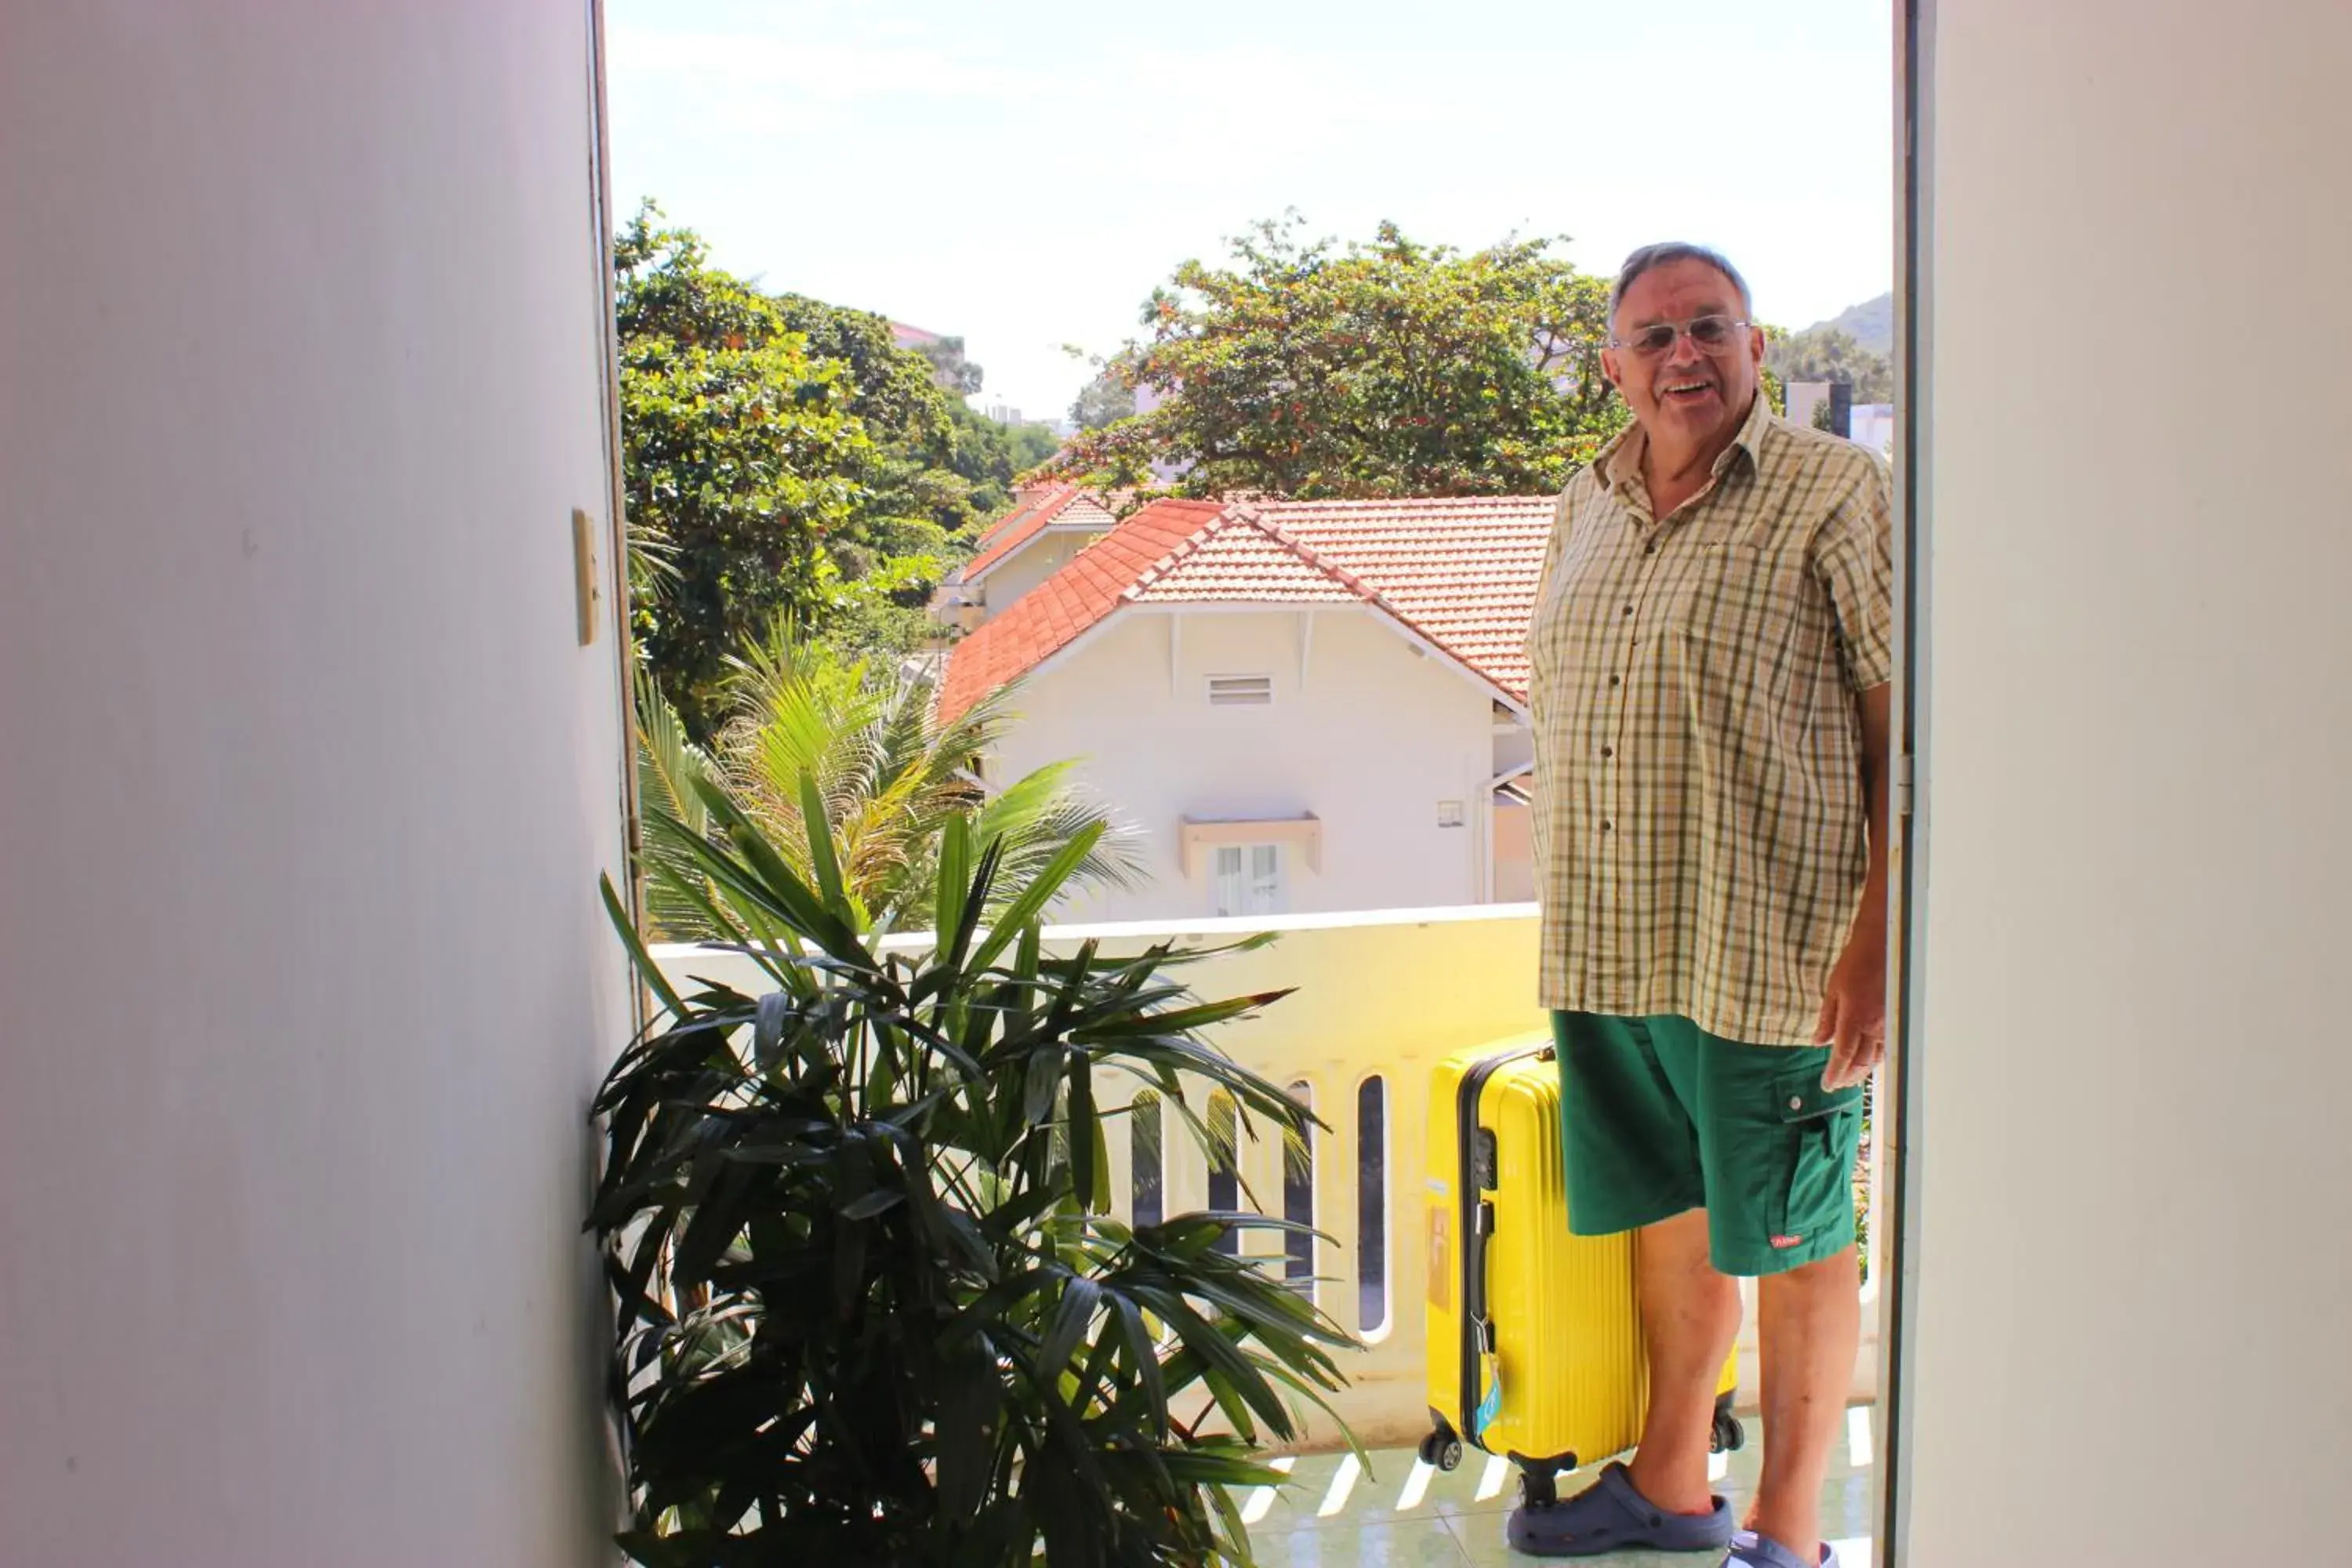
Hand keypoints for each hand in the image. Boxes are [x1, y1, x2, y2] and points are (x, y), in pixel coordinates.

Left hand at [1814, 933, 1887, 1091]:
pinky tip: (1869, 1062)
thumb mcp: (1833, 990)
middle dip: (1847, 1077)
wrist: (1884, 947)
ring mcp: (1888, 1024)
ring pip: (1875, 1058)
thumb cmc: (1856, 964)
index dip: (1834, 1073)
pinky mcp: (1897, 1019)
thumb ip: (1826, 1019)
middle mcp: (1874, 1026)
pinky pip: (1886, 1047)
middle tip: (1836, 1085)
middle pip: (1860, 1062)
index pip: (1843, 1055)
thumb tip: (1819, 1042)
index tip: (1827, 1085)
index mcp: (1854, 1018)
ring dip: (1861, 1071)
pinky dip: (1876, 1059)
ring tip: (1850, 1079)